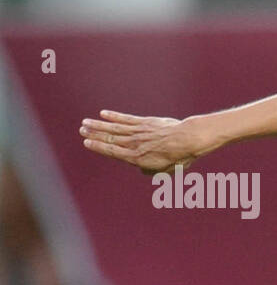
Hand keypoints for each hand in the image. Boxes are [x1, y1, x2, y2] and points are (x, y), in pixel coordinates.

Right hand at [80, 111, 208, 173]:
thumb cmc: (180, 157)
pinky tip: (103, 114)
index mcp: (138, 158)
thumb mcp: (166, 170)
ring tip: (86, 122)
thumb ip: (151, 171)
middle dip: (94, 134)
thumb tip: (142, 169)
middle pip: (110, 138)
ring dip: (99, 125)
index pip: (113, 152)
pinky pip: (127, 119)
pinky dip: (114, 116)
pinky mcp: (145, 122)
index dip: (99, 147)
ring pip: (115, 128)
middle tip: (81, 130)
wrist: (188, 139)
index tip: (87, 143)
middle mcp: (135, 144)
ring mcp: (139, 132)